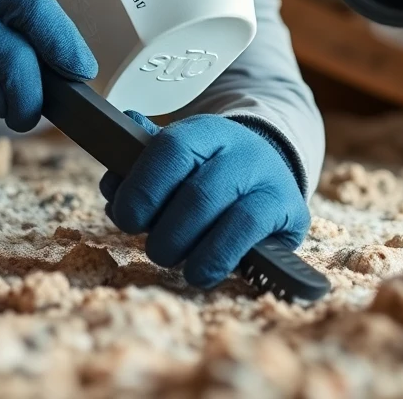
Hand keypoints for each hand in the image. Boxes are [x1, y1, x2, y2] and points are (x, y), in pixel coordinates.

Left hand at [100, 113, 309, 288]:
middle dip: (165, 233)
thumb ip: (139, 171)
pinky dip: (217, 258)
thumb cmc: (208, 178)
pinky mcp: (289, 209)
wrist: (269, 177)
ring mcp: (269, 178)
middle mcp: (241, 149)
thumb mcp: (177, 166)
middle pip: (195, 193)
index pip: (170, 149)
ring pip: (219, 214)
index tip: (126, 217)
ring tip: (175, 261)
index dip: (142, 188)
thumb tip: (112, 181)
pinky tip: (202, 271)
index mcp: (205, 131)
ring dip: (186, 249)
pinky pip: (247, 234)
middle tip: (156, 249)